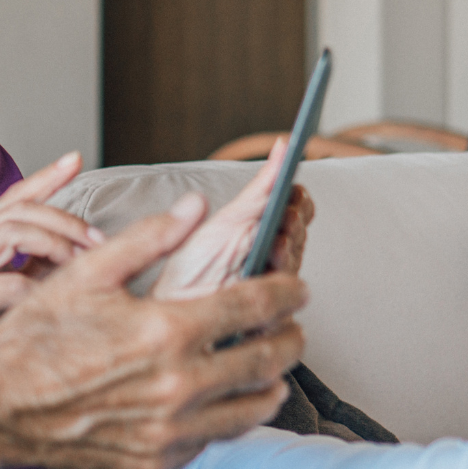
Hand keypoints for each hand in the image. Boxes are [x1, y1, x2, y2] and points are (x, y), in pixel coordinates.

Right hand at [0, 152, 104, 350]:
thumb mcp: (31, 290)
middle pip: (20, 211)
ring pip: (14, 231)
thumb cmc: (1, 341)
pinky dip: (40, 289)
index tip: (75, 159)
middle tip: (98, 244)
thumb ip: (50, 260)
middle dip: (67, 222)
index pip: (14, 198)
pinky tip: (58, 306)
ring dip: (58, 246)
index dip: (46, 177)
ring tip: (82, 269)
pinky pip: (9, 281)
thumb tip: (95, 241)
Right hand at [0, 193, 307, 468]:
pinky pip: (215, 440)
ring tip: (268, 367)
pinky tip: (220, 402)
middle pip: (269, 359)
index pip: (256, 306)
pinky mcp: (157, 460)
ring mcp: (170, 430)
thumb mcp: (85, 272)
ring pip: (253, 408)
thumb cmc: (33, 337)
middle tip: (291, 326)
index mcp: (167, 330)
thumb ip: (147, 238)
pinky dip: (228, 418)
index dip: (287, 292)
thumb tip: (194, 206)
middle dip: (290, 337)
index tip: (296, 289)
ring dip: (270, 383)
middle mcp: (179, 385)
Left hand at [152, 138, 315, 300]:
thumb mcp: (226, 223)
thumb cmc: (194, 267)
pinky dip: (277, 293)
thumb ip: (259, 190)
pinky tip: (267, 281)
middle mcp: (276, 260)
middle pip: (299, 236)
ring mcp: (275, 290)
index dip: (298, 201)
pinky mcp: (269, 321)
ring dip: (288, 256)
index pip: (299, 211)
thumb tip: (284, 147)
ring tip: (275, 244)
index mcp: (266, 234)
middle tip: (283, 215)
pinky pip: (284, 308)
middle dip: (293, 225)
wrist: (168, 311)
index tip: (292, 191)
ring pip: (295, 268)